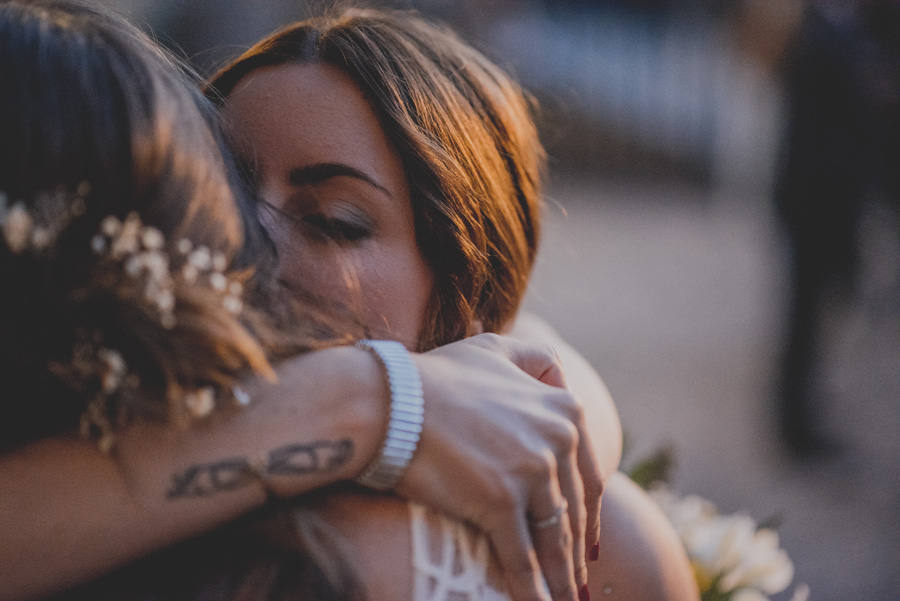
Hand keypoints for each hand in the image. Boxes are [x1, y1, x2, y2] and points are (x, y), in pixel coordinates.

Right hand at [398, 333, 603, 600]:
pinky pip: (521, 557)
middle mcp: (558, 438)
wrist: (392, 399)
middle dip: (575, 554)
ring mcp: (531, 470)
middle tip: (576, 582)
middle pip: (574, 511)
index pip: (589, 475)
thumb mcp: (495, 349)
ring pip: (553, 538)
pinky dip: (532, 590)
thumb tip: (557, 369)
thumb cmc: (437, 377)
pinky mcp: (500, 500)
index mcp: (565, 408)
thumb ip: (533, 358)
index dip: (590, 514)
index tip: (589, 543)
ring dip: (560, 578)